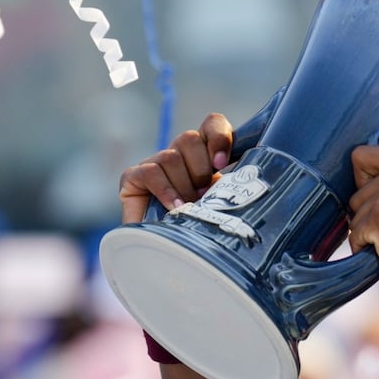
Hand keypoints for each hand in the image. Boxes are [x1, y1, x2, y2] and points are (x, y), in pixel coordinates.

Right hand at [118, 113, 234, 222]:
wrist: (166, 254)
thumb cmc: (199, 227)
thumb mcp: (220, 203)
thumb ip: (230, 186)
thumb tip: (245, 177)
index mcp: (203, 154)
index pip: (212, 124)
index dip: (218, 137)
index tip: (222, 163)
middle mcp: (178, 154)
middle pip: (190, 138)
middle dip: (201, 168)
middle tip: (204, 194)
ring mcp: (154, 163)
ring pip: (171, 155)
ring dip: (184, 184)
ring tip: (189, 205)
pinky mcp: (133, 177)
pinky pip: (151, 172)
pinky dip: (165, 190)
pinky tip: (174, 207)